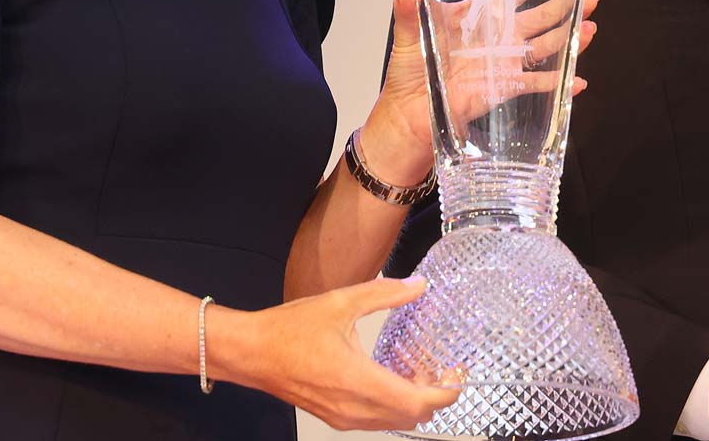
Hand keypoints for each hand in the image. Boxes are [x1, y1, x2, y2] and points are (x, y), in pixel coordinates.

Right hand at [214, 276, 458, 430]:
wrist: (251, 353)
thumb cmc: (290, 329)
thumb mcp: (342, 302)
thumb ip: (386, 293)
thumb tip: (420, 285)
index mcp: (359, 382)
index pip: (418, 403)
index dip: (446, 392)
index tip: (457, 373)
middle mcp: (354, 408)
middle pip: (411, 418)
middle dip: (434, 396)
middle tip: (441, 368)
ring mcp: (343, 417)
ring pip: (394, 422)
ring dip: (413, 402)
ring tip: (418, 370)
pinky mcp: (334, 417)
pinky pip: (375, 420)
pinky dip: (392, 405)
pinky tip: (391, 376)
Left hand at [366, 0, 599, 183]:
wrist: (409, 113)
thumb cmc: (409, 70)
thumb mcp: (407, 33)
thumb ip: (408, 6)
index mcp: (481, 14)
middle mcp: (500, 34)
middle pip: (543, 14)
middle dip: (570, 2)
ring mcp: (506, 61)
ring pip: (547, 45)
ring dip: (571, 37)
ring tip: (591, 27)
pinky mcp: (506, 87)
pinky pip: (537, 84)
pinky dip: (557, 83)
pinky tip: (577, 81)